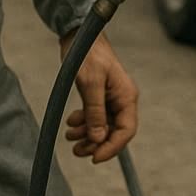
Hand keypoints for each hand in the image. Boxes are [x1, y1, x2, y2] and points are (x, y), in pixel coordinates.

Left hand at [59, 30, 137, 163]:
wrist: (80, 37)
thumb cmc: (88, 55)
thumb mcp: (90, 84)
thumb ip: (95, 112)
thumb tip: (97, 139)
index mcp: (126, 96)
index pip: (126, 130)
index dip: (112, 147)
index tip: (94, 158)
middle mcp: (121, 99)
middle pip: (114, 132)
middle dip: (96, 144)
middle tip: (76, 150)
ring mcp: (110, 99)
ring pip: (102, 127)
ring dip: (86, 136)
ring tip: (69, 136)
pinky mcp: (99, 97)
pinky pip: (94, 118)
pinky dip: (83, 124)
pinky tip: (70, 122)